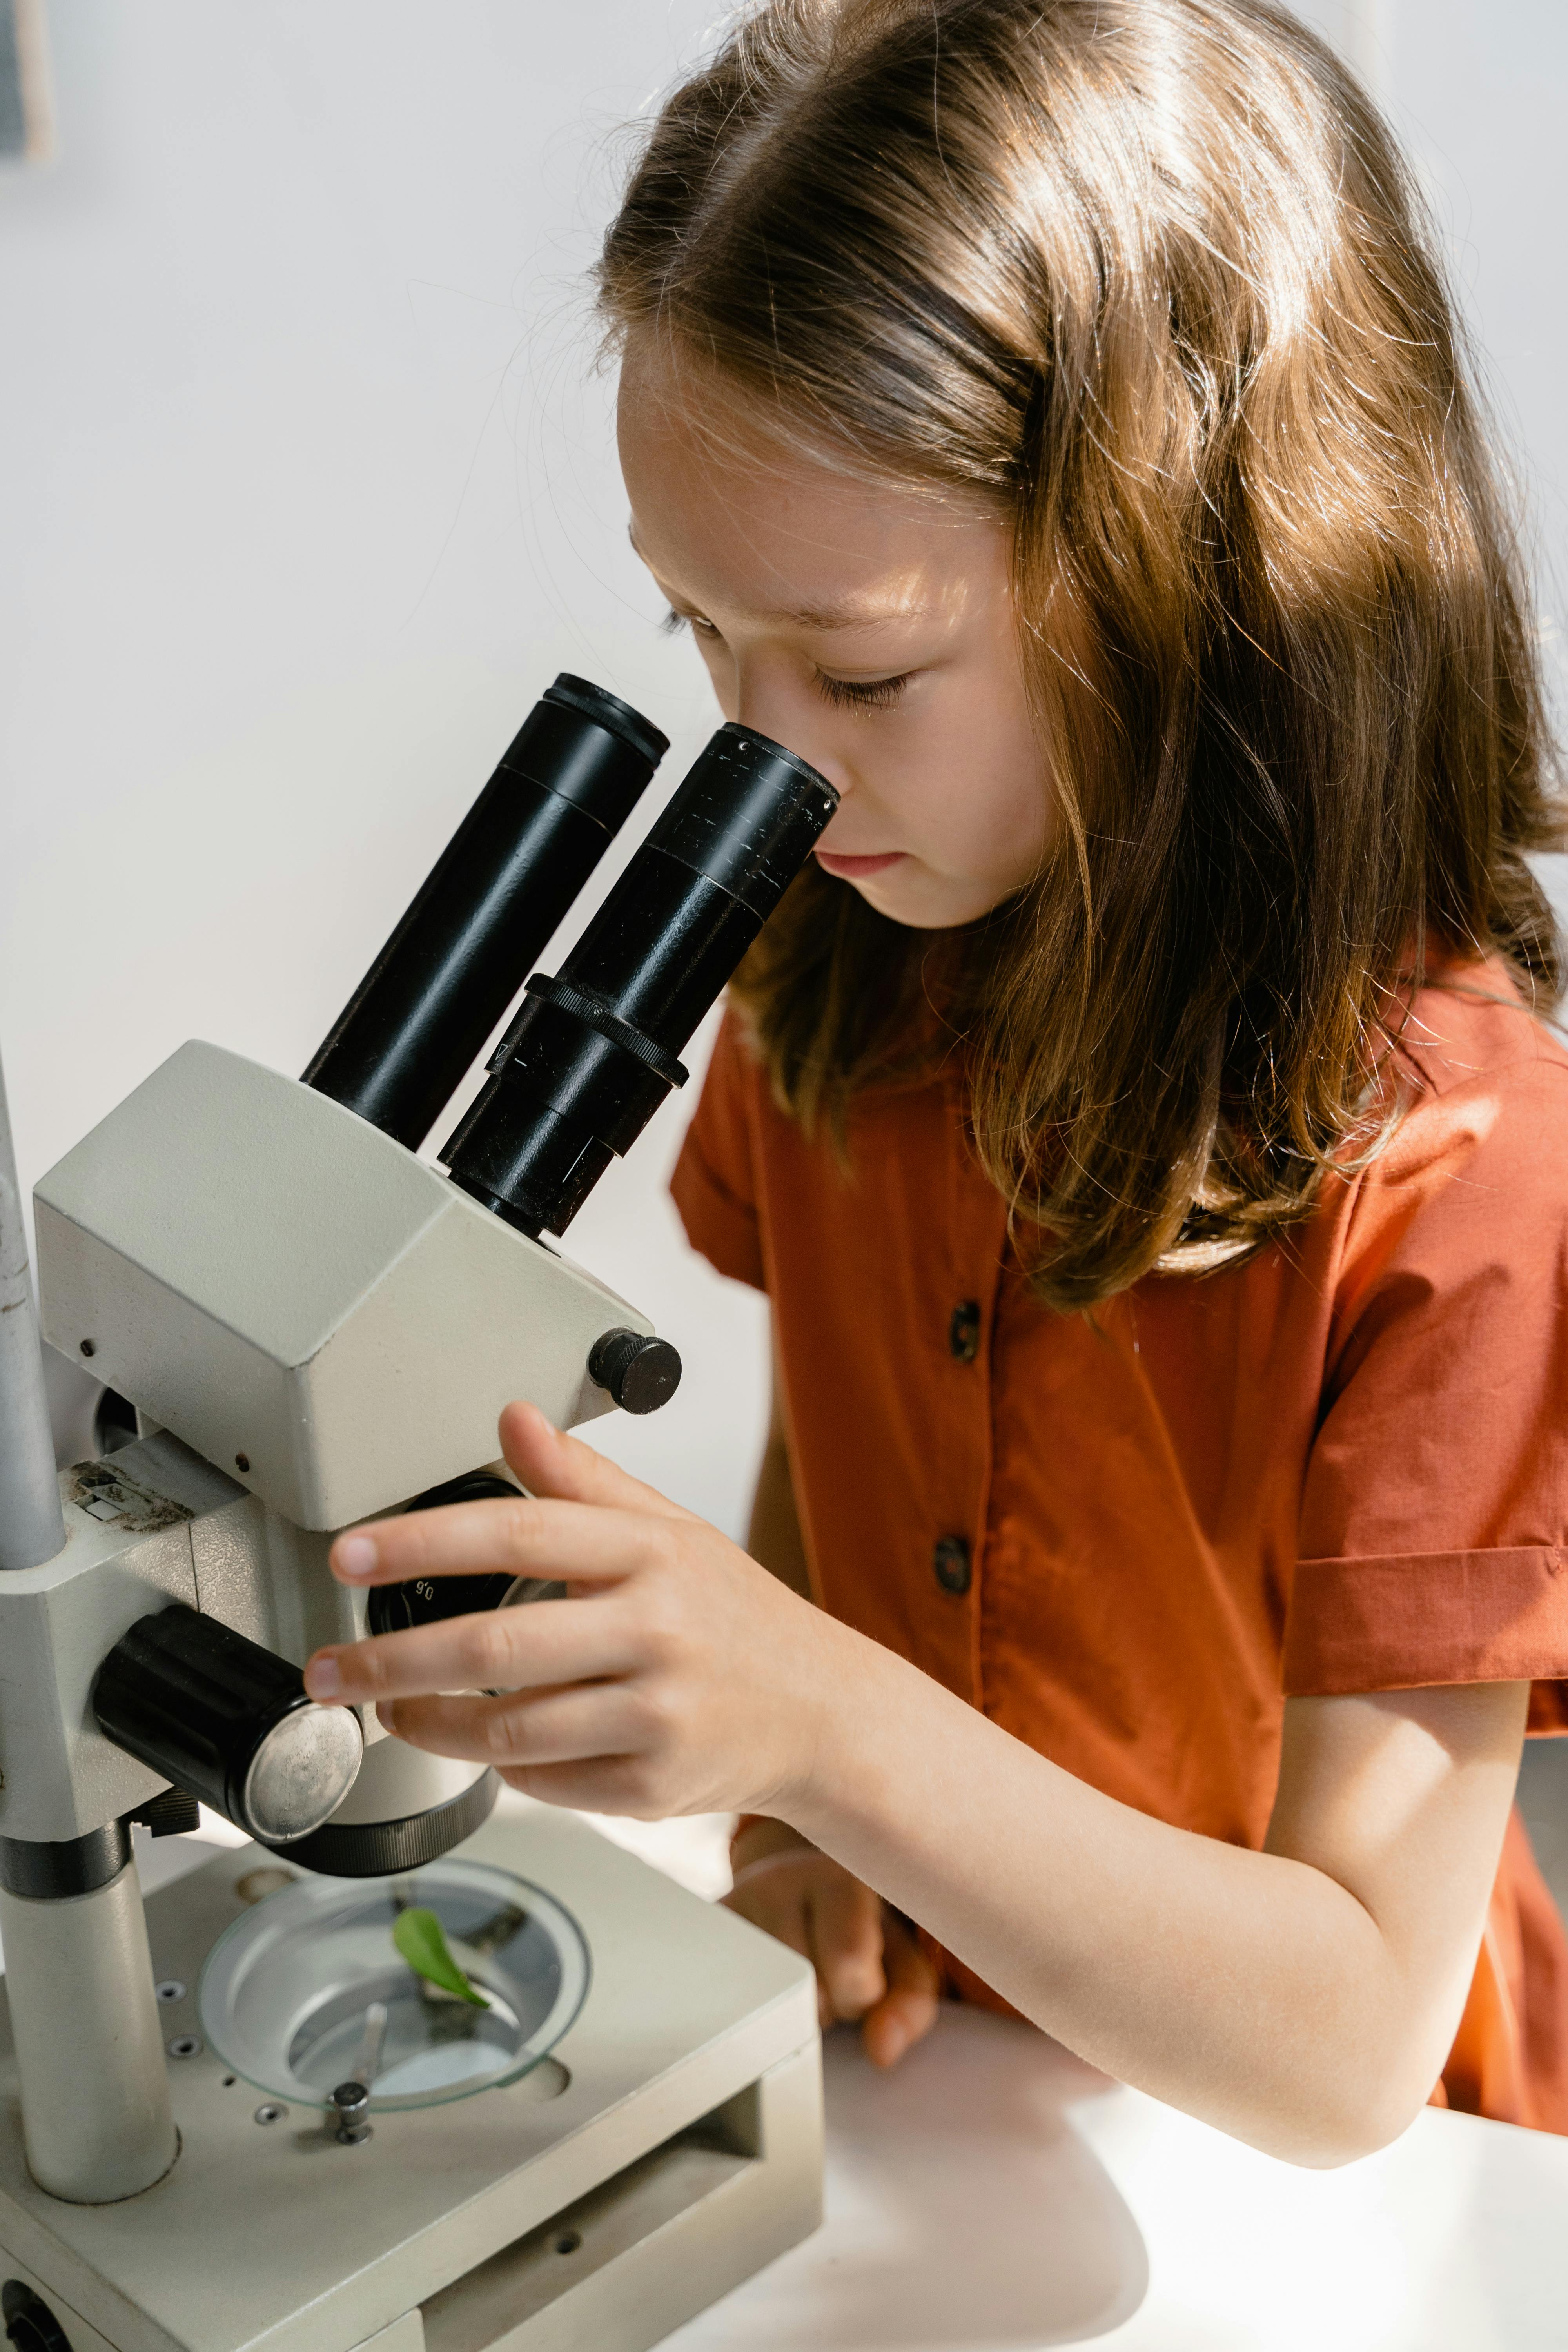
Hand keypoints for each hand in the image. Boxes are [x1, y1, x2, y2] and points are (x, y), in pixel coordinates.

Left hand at [302, 1402, 843, 1820]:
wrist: (822, 1711)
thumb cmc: (734, 1616)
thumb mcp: (668, 1529)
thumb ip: (581, 1478)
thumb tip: (513, 1418)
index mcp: (651, 1554)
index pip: (518, 1532)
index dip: (423, 1542)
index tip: (350, 1555)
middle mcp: (656, 1632)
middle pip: (496, 1646)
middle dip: (393, 1660)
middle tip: (331, 1667)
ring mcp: (656, 1716)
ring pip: (509, 1731)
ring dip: (428, 1724)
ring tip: (387, 1708)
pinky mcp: (651, 1787)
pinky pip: (545, 1783)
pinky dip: (499, 1767)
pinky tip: (480, 1743)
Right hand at [725, 1822, 939, 2065]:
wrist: (802, 1889)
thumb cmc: (861, 1932)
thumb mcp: (901, 1963)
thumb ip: (909, 2005)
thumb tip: (881, 2053)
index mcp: (841, 1878)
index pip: (849, 1962)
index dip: (859, 1994)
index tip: (859, 1981)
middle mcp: (782, 1877)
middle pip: (801, 1986)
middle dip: (820, 2008)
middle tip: (823, 1984)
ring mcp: (734, 1900)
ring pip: (758, 1998)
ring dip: (782, 2013)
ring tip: (794, 1985)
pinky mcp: (704, 1928)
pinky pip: (723, 1994)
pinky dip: (748, 2008)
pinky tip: (764, 1987)